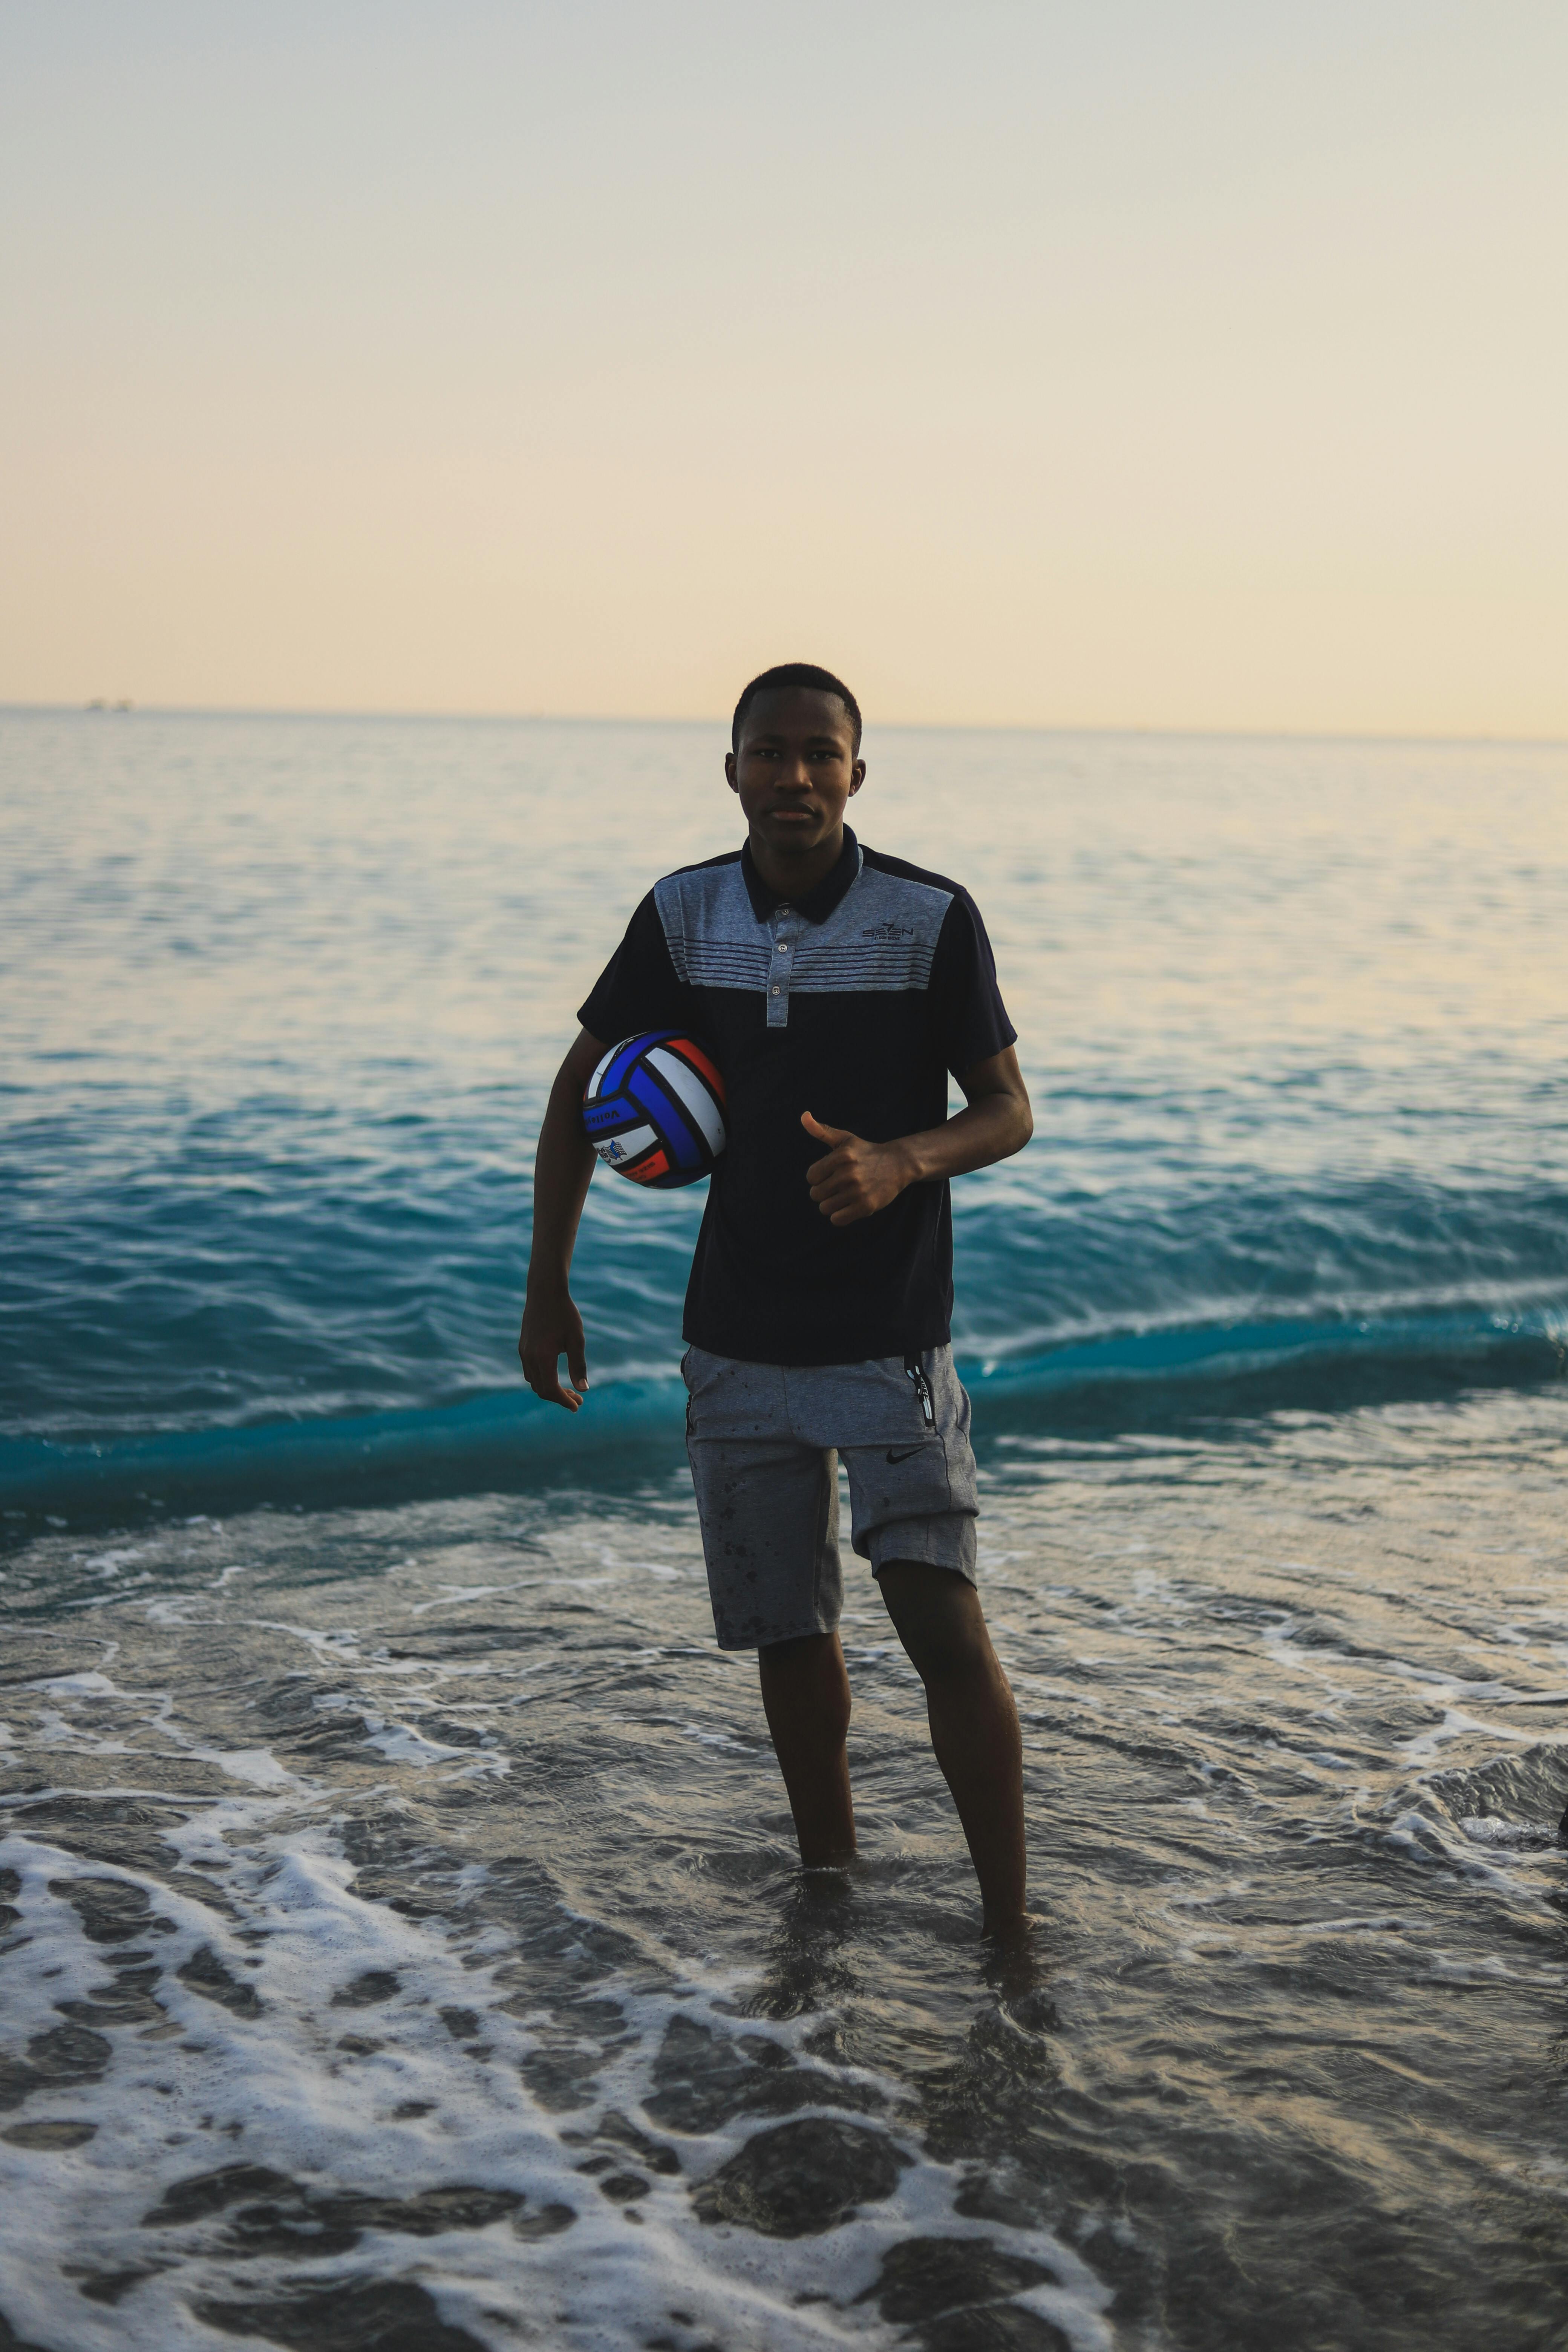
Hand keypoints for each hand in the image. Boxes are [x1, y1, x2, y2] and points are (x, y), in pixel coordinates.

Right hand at [518, 1286, 588, 1410]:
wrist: (545, 1291)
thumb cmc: (565, 1313)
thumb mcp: (576, 1340)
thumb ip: (578, 1366)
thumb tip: (584, 1390)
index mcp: (543, 1357)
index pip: (551, 1390)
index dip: (564, 1400)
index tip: (577, 1406)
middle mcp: (529, 1357)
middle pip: (541, 1389)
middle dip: (559, 1397)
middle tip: (577, 1399)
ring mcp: (523, 1352)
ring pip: (533, 1381)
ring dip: (549, 1389)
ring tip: (568, 1389)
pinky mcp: (523, 1347)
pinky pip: (529, 1371)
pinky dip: (542, 1379)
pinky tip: (555, 1375)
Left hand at [801, 1111, 912, 1226]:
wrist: (898, 1164)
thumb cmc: (866, 1152)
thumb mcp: (845, 1139)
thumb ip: (821, 1131)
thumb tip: (803, 1115)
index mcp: (840, 1157)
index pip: (811, 1177)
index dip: (818, 1178)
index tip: (830, 1175)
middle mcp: (848, 1174)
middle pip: (815, 1194)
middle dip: (824, 1192)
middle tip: (837, 1187)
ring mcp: (857, 1191)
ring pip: (825, 1208)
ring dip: (831, 1205)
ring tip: (843, 1197)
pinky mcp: (866, 1207)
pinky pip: (837, 1220)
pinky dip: (839, 1216)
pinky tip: (848, 1207)